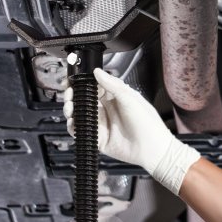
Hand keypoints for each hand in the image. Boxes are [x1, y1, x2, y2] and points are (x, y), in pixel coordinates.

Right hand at [63, 68, 200, 194]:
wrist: (152, 149)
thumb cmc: (147, 123)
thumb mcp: (130, 98)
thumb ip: (112, 85)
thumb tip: (97, 72)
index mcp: (113, 97)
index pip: (91, 86)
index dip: (79, 83)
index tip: (71, 80)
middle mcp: (105, 109)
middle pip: (82, 100)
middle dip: (72, 96)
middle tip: (69, 95)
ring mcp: (100, 124)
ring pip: (79, 115)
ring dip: (70, 110)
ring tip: (70, 109)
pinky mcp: (97, 139)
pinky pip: (81, 132)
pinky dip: (73, 127)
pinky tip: (74, 123)